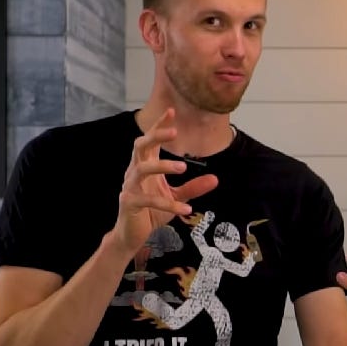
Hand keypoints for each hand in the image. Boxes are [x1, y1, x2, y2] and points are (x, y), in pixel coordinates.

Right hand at [113, 108, 218, 255]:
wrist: (132, 234)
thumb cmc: (152, 211)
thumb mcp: (177, 198)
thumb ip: (193, 187)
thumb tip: (216, 179)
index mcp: (145, 165)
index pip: (150, 140)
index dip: (159, 125)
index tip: (172, 110)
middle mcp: (135, 172)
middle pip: (140, 146)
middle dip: (156, 136)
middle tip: (175, 132)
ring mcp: (130, 187)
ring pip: (141, 169)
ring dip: (162, 165)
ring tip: (183, 167)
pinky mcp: (130, 203)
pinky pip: (149, 200)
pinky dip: (168, 204)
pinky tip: (186, 209)